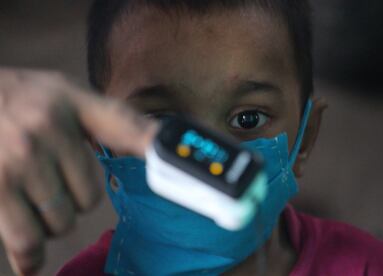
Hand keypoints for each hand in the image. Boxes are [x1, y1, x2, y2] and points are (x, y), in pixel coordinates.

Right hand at [0, 67, 158, 274]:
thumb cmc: (16, 100)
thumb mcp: (63, 93)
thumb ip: (107, 119)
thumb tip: (156, 143)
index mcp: (72, 103)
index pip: (130, 131)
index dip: (160, 153)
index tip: (184, 174)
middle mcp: (47, 130)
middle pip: (89, 197)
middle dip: (74, 199)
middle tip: (53, 182)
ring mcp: (18, 162)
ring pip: (61, 222)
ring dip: (52, 222)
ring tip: (34, 198)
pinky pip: (27, 241)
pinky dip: (31, 257)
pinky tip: (31, 259)